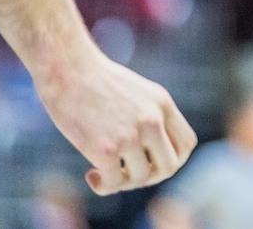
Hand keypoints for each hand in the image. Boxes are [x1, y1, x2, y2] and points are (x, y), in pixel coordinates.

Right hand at [35, 51, 197, 194]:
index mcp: (162, 104)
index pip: (186, 144)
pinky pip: (114, 183)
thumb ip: (150, 115)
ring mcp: (130, 135)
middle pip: (170, 166)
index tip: (152, 162)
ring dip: (124, 182)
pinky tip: (91, 174)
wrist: (66, 67)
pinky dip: (103, 186)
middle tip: (128, 171)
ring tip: (105, 171)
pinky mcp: (105, 148)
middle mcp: (152, 120)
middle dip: (151, 176)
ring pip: (142, 178)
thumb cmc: (95, 80)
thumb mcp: (137, 91)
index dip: (173, 160)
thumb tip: (151, 153)